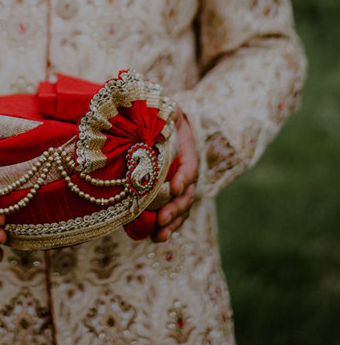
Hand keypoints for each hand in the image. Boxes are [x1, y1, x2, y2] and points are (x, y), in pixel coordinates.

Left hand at [153, 110, 197, 242]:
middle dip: (176, 208)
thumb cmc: (159, 113)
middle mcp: (185, 168)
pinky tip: (156, 236)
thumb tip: (163, 111)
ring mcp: (178, 182)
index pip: (189, 165)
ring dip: (172, 222)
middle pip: (187, 192)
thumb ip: (165, 111)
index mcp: (186, 148)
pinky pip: (171, 211)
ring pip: (181, 206)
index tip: (174, 187)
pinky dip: (166, 225)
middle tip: (162, 219)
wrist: (158, 120)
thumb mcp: (164, 108)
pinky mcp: (167, 193)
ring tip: (160, 236)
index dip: (184, 177)